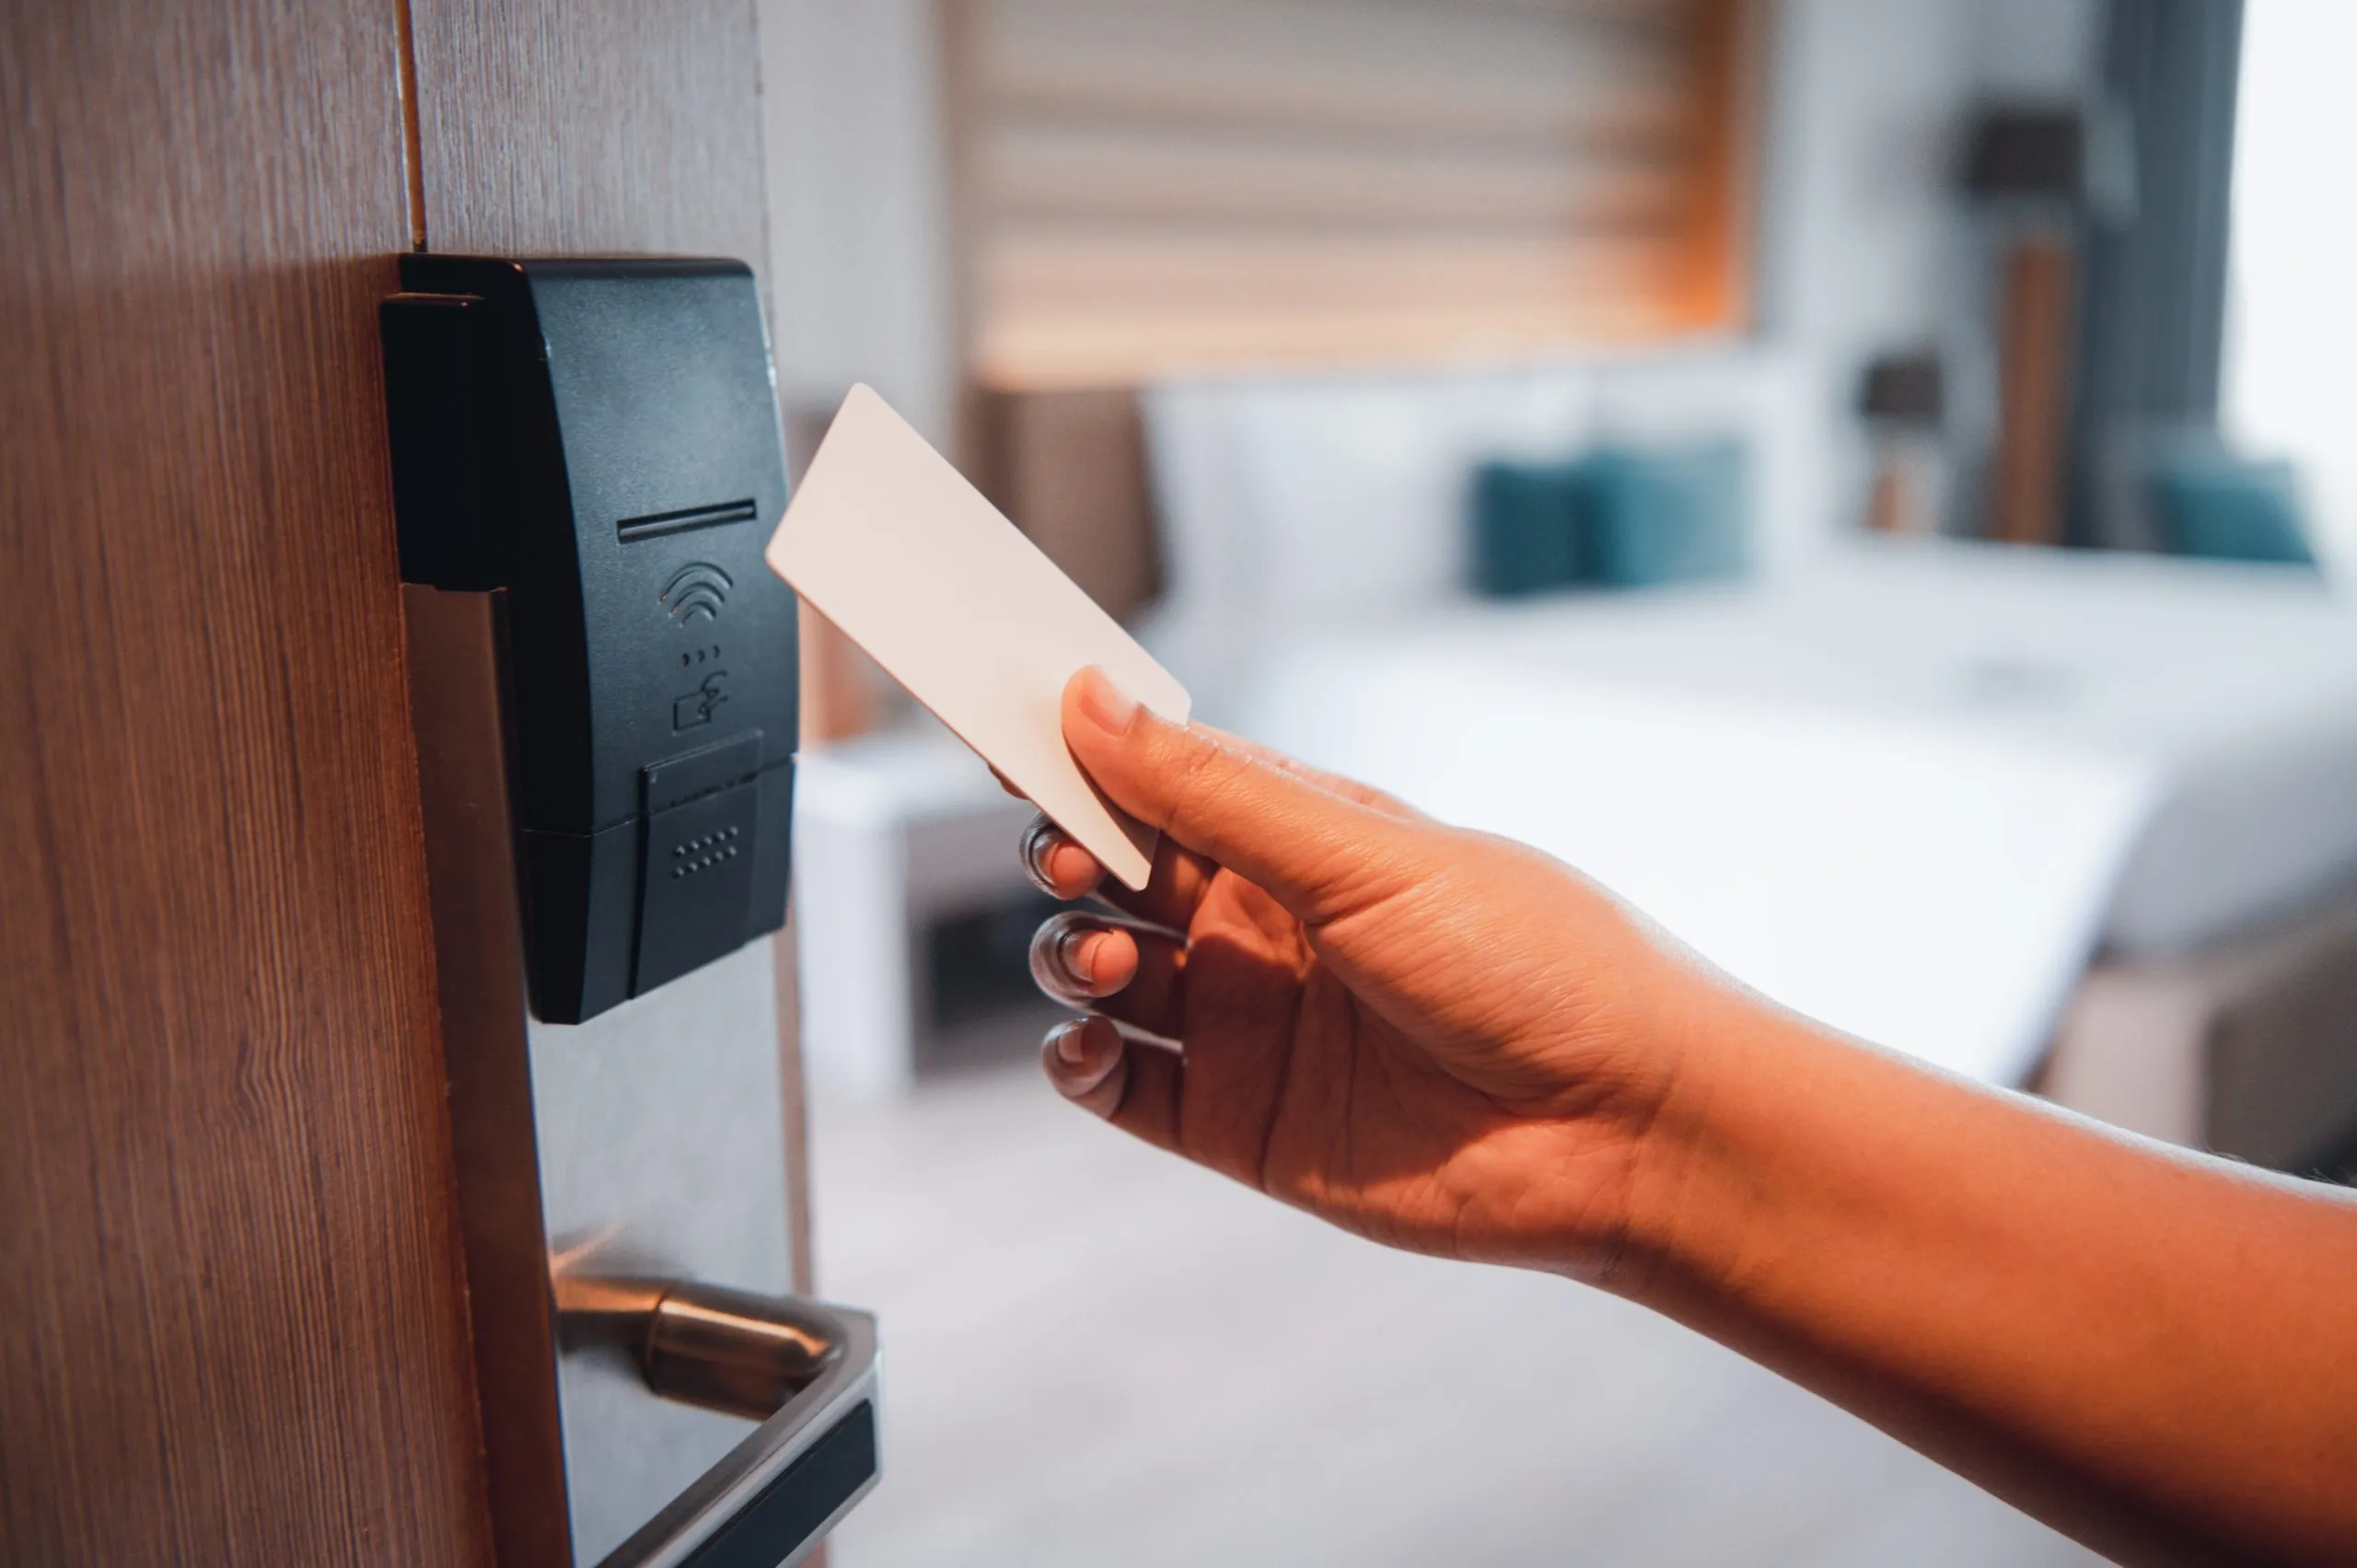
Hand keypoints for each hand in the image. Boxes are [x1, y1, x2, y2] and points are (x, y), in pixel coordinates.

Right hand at [1021, 667, 1731, 1279]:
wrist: (1627, 1129)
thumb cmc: (1535, 963)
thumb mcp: (1363, 855)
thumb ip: (1213, 791)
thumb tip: (1090, 701)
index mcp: (1300, 835)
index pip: (1158, 777)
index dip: (1080, 755)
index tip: (1005, 732)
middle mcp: (1266, 922)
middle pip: (1114, 871)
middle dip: (1068, 853)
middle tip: (1070, 858)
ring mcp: (1249, 1022)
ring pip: (1101, 972)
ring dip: (1073, 953)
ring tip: (1116, 962)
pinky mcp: (1241, 1122)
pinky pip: (1119, 1085)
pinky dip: (1078, 1061)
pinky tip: (1093, 1045)